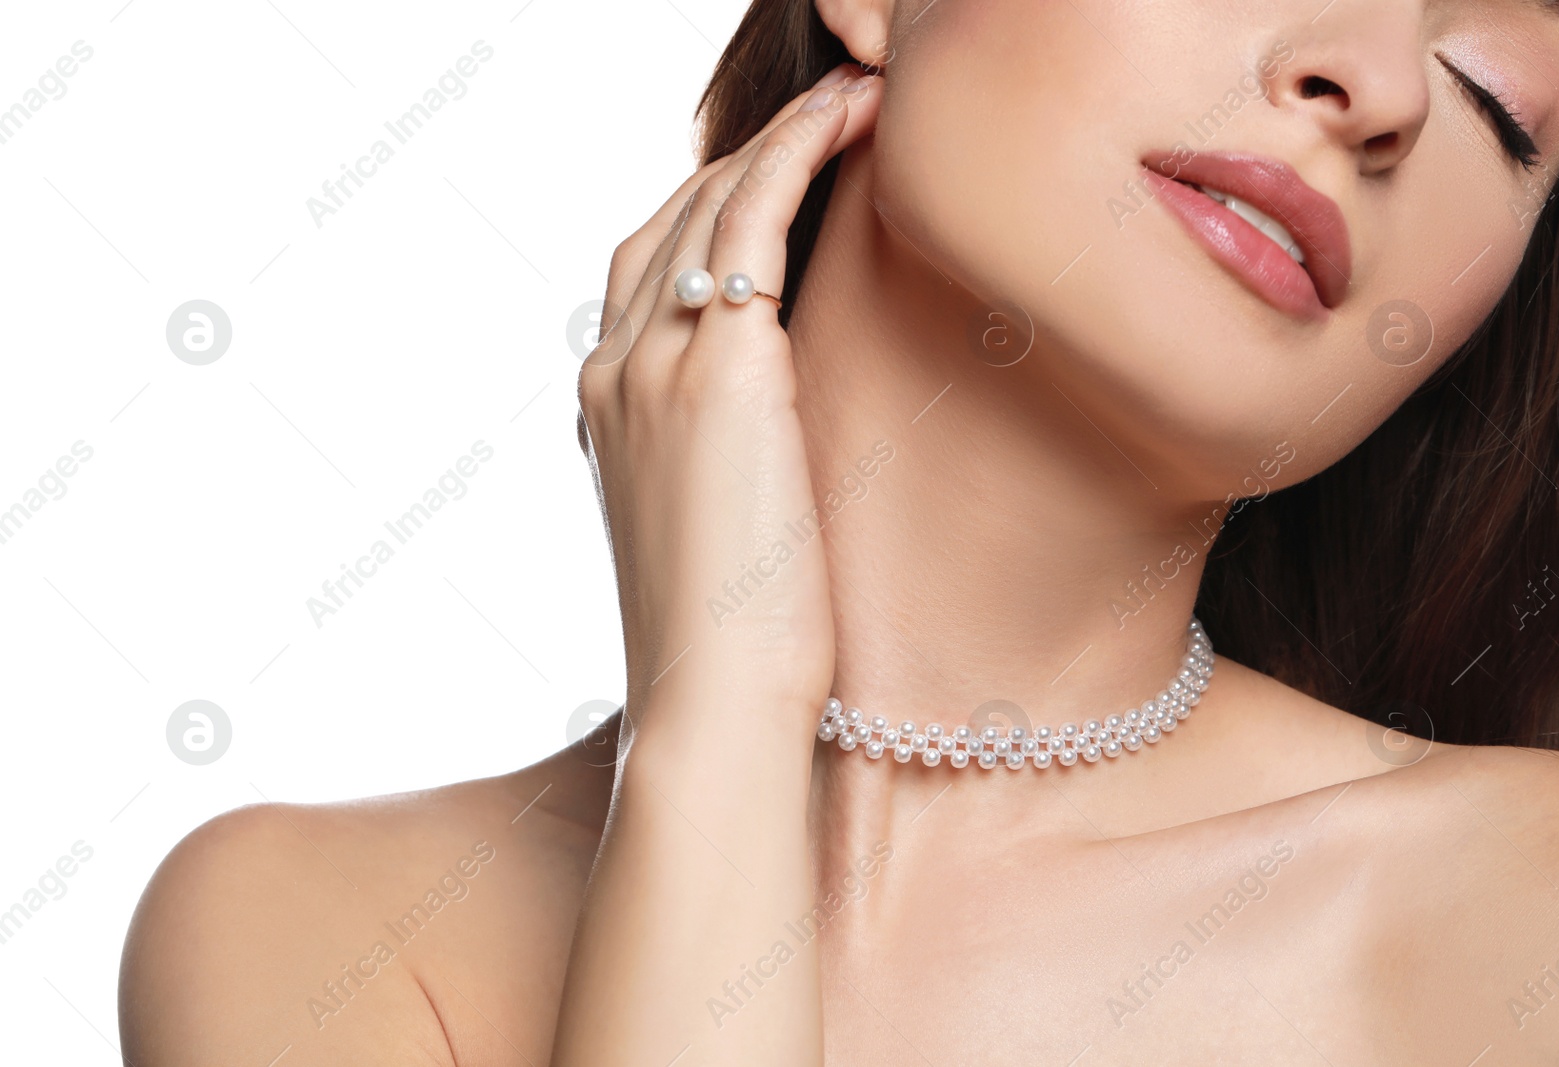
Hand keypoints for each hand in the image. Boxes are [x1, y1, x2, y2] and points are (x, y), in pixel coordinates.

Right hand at [551, 67, 883, 1066]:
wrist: (713, 709)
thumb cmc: (733, 644)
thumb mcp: (712, 530)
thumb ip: (719, 459)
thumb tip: (772, 441)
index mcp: (606, 406)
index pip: (651, 266)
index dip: (718, 203)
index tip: (786, 172)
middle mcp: (611, 368)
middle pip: (672, 213)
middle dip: (748, 149)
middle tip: (831, 103)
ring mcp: (651, 361)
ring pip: (710, 198)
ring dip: (784, 131)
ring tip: (857, 88)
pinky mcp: (715, 367)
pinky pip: (753, 215)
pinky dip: (799, 150)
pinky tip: (854, 114)